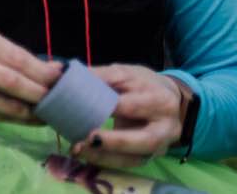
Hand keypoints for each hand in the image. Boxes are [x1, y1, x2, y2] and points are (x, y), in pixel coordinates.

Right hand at [0, 26, 62, 123]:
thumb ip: (15, 56)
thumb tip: (54, 70)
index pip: (18, 59)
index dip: (44, 72)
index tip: (63, 80)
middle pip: (14, 83)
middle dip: (42, 95)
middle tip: (63, 101)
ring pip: (7, 106)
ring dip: (33, 112)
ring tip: (51, 112)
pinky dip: (17, 120)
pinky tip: (30, 118)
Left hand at [69, 65, 187, 167]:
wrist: (168, 99)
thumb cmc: (142, 84)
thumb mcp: (126, 73)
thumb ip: (101, 76)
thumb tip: (68, 76)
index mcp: (161, 100)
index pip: (133, 106)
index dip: (109, 109)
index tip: (81, 108)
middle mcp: (167, 127)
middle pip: (144, 139)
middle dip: (115, 141)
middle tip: (87, 138)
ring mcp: (161, 146)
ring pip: (136, 157)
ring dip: (105, 156)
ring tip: (79, 149)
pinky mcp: (150, 157)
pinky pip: (128, 163)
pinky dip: (106, 161)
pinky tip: (86, 156)